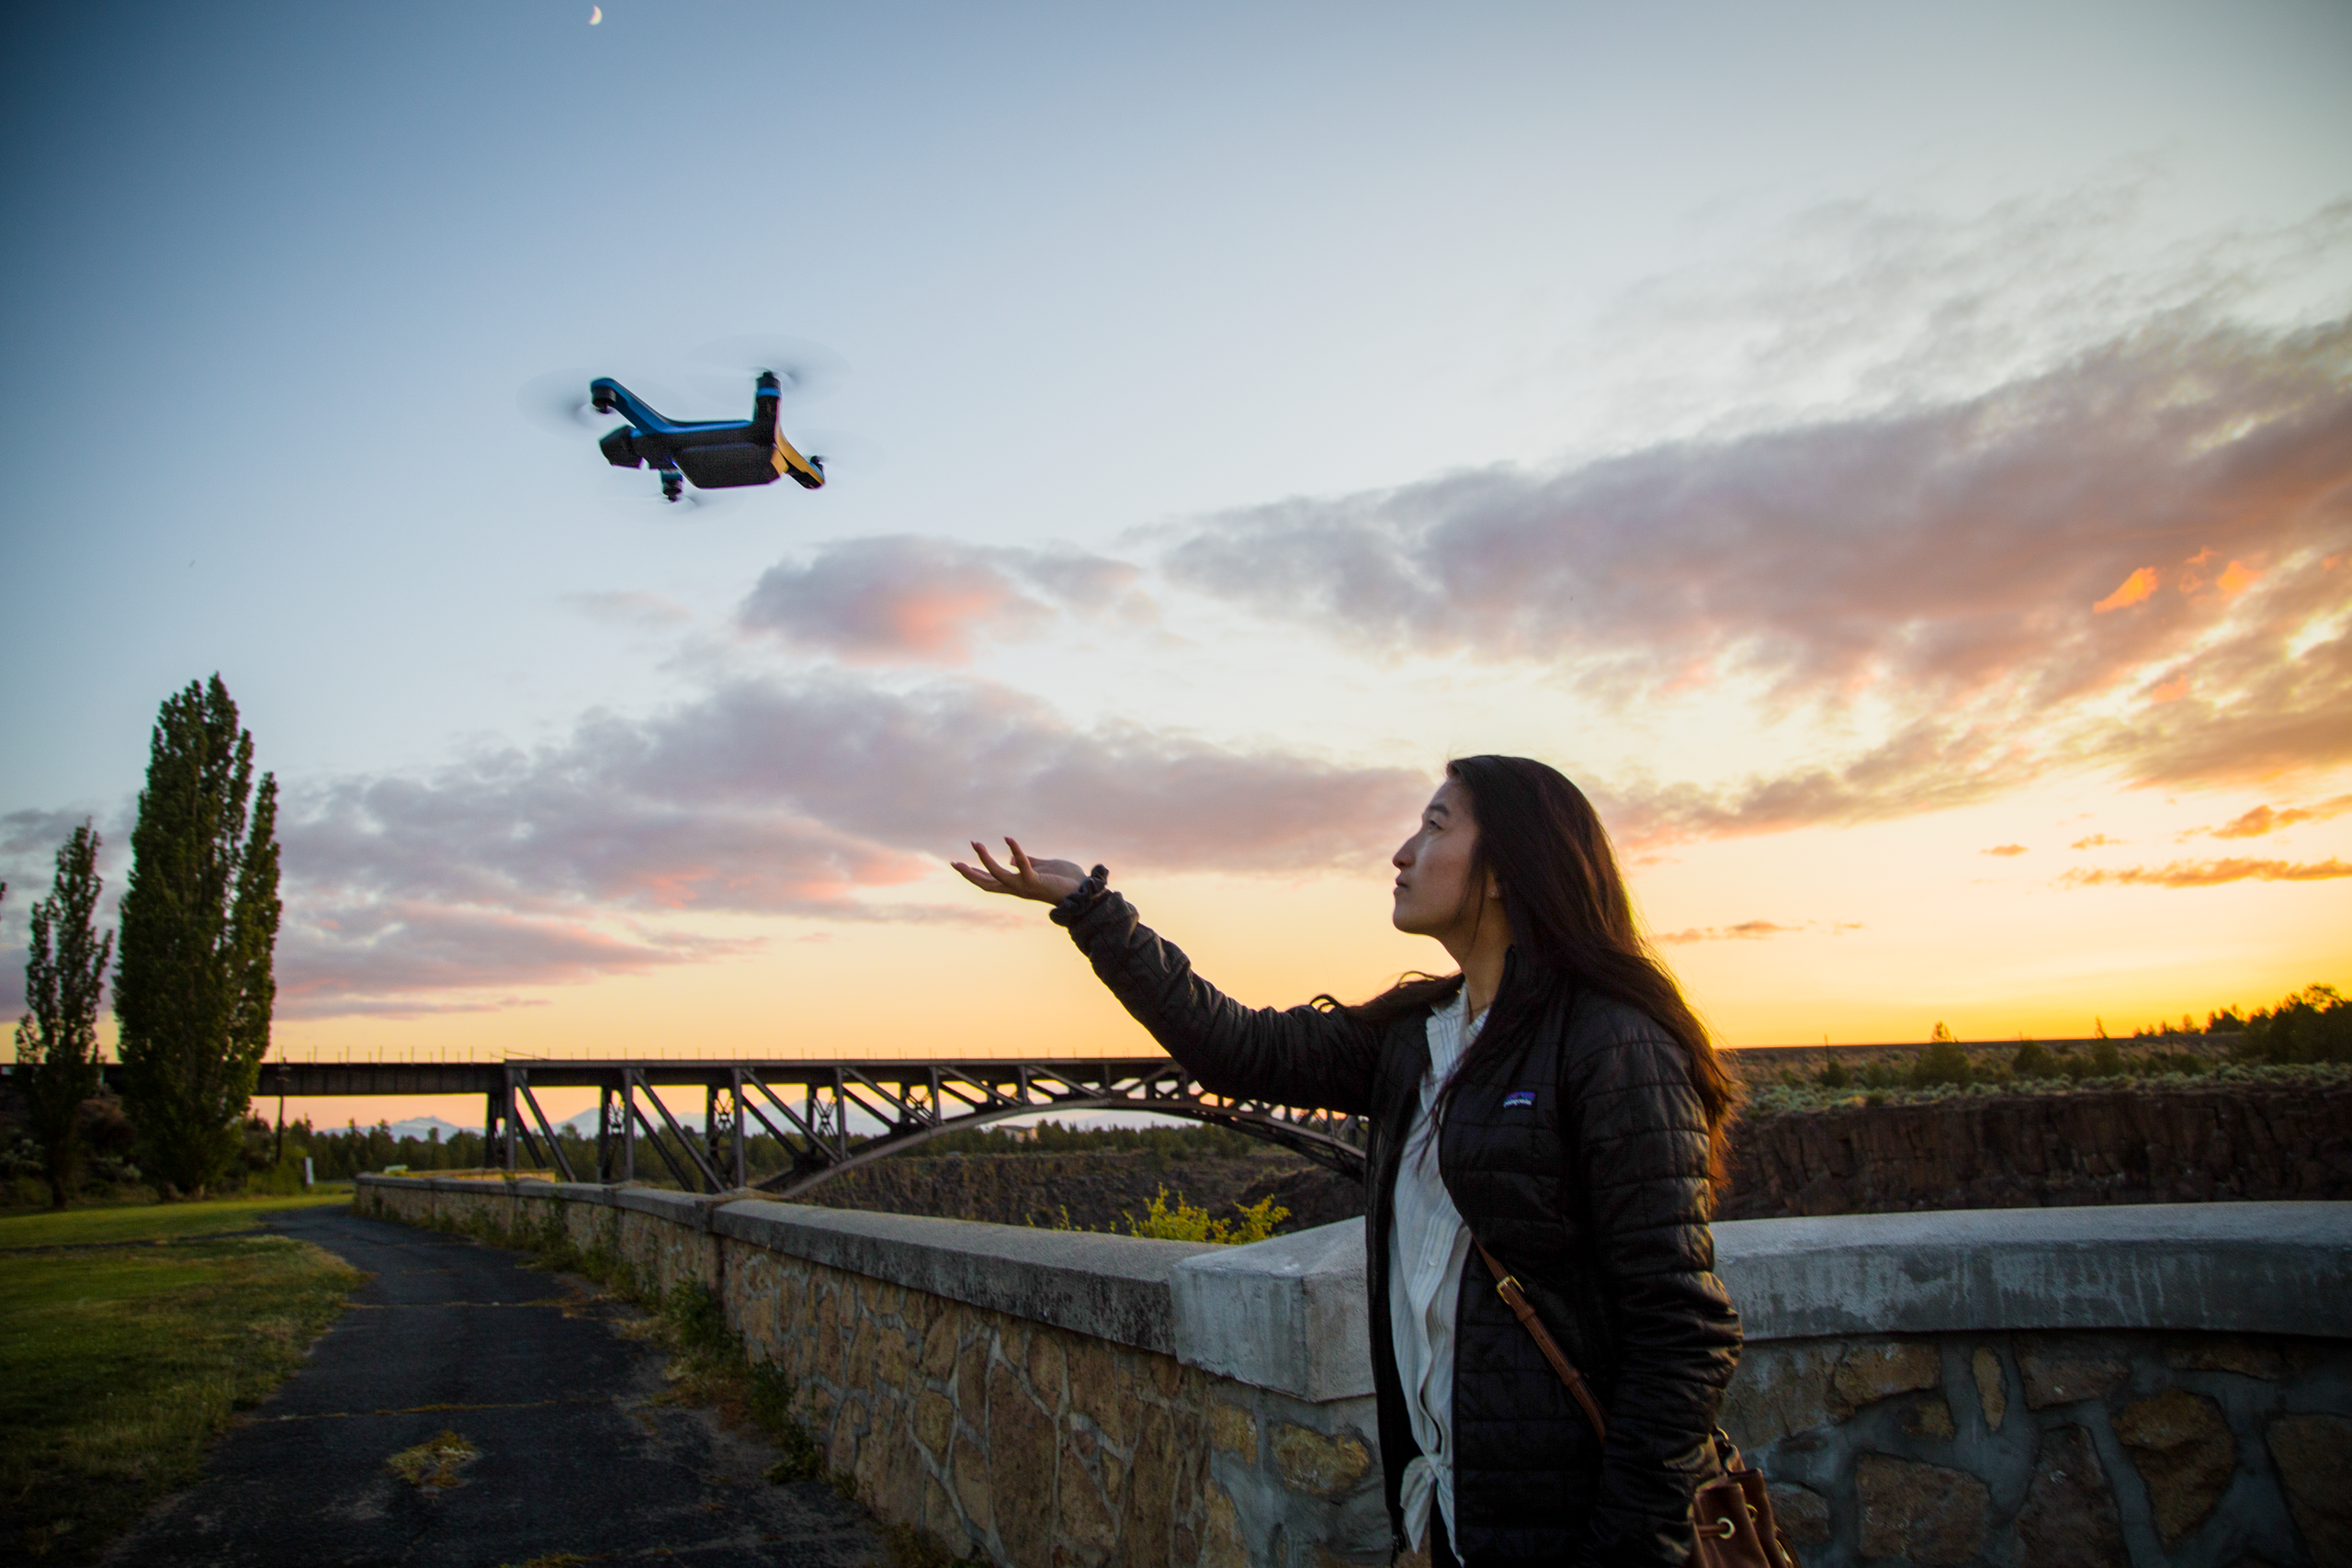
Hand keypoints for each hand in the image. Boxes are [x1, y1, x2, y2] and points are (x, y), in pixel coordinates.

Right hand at [951, 838, 1087, 903]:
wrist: (1085, 891)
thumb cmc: (1066, 879)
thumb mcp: (1043, 866)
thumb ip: (1026, 862)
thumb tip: (1010, 859)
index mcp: (1017, 885)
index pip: (990, 880)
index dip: (973, 874)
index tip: (958, 864)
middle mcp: (1018, 889)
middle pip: (987, 883)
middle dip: (970, 874)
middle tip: (953, 863)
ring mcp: (1025, 887)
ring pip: (998, 876)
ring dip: (985, 860)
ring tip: (976, 843)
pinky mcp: (1036, 882)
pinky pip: (1022, 866)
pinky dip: (1016, 852)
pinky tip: (1008, 838)